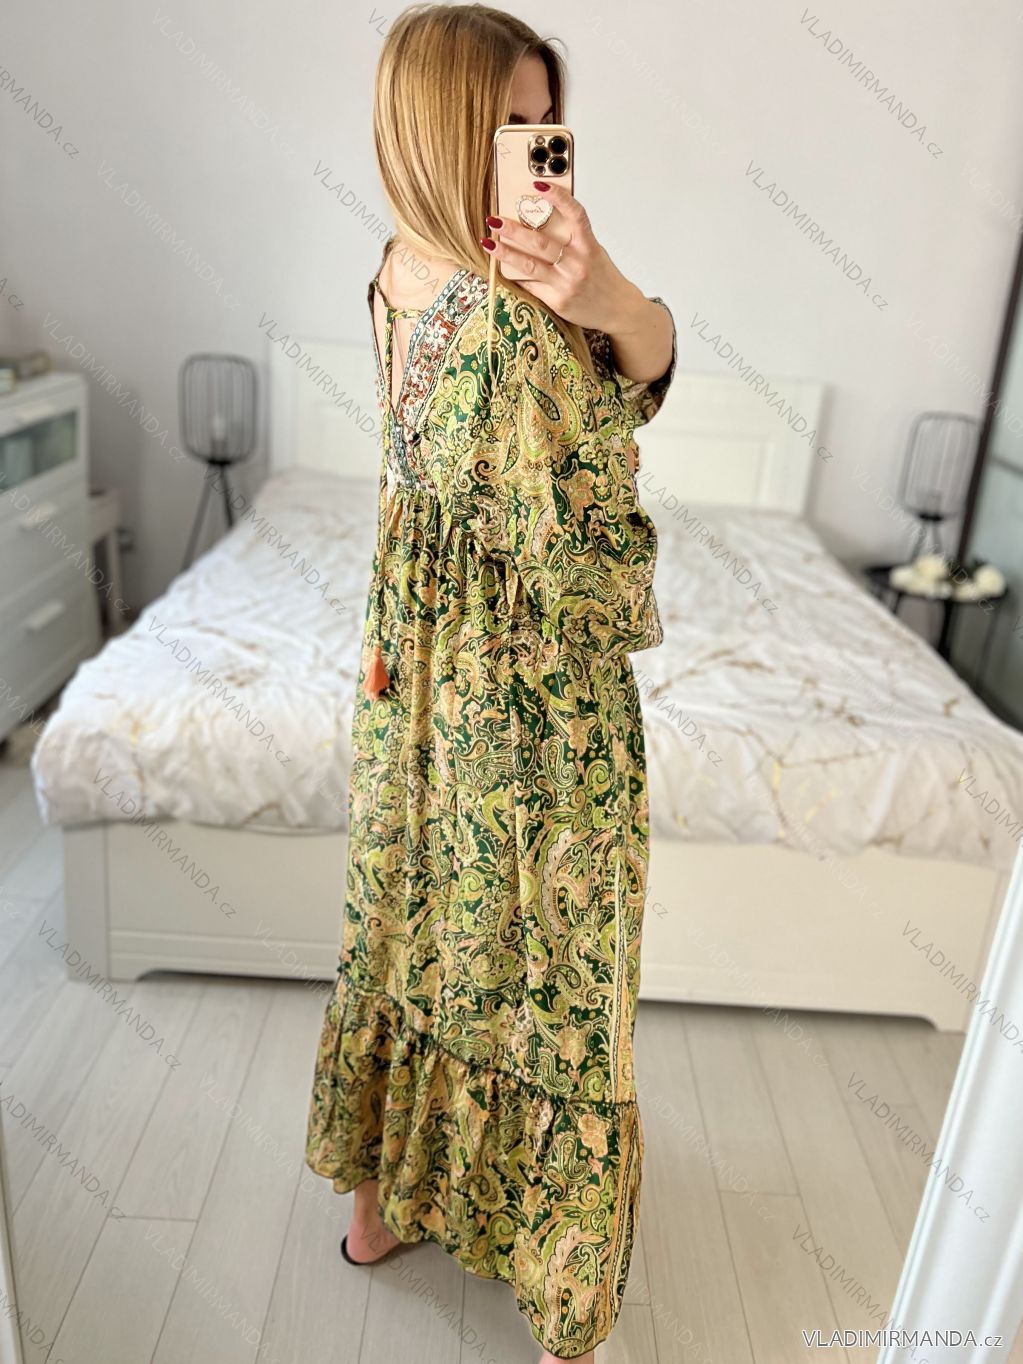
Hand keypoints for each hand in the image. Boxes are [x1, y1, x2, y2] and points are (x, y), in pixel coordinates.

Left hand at [482, 181, 644, 335]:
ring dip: (506, 253)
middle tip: (495, 219)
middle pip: (540, 242)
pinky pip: (532, 285)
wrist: (618, 309)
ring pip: (530, 265)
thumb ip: (572, 239)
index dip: (558, 197)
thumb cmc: (603, 277)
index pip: (575, 215)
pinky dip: (517, 275)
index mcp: (589, 245)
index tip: (537, 185)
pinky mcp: (559, 301)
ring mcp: (567, 283)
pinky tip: (503, 267)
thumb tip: (539, 224)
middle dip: (514, 230)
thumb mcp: (594, 251)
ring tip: (488, 242)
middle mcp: (578, 263)